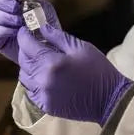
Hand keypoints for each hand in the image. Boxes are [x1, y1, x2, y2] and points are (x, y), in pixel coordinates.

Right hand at [0, 0, 57, 63]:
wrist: (44, 50)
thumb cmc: (44, 30)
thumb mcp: (46, 13)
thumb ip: (39, 3)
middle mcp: (0, 8)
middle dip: (4, 1)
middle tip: (17, 9)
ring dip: (5, 16)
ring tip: (19, 23)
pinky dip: (4, 29)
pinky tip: (15, 32)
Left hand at [17, 21, 133, 124]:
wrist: (110, 100)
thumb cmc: (98, 70)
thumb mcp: (81, 47)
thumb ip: (58, 37)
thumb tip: (41, 28)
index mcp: (51, 62)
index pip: (27, 45)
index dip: (24, 36)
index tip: (25, 31)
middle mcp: (42, 79)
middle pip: (23, 61)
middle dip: (26, 50)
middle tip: (33, 44)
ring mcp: (42, 95)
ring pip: (24, 77)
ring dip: (28, 67)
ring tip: (39, 61)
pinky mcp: (45, 106)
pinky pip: (31, 91)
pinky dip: (33, 82)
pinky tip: (43, 77)